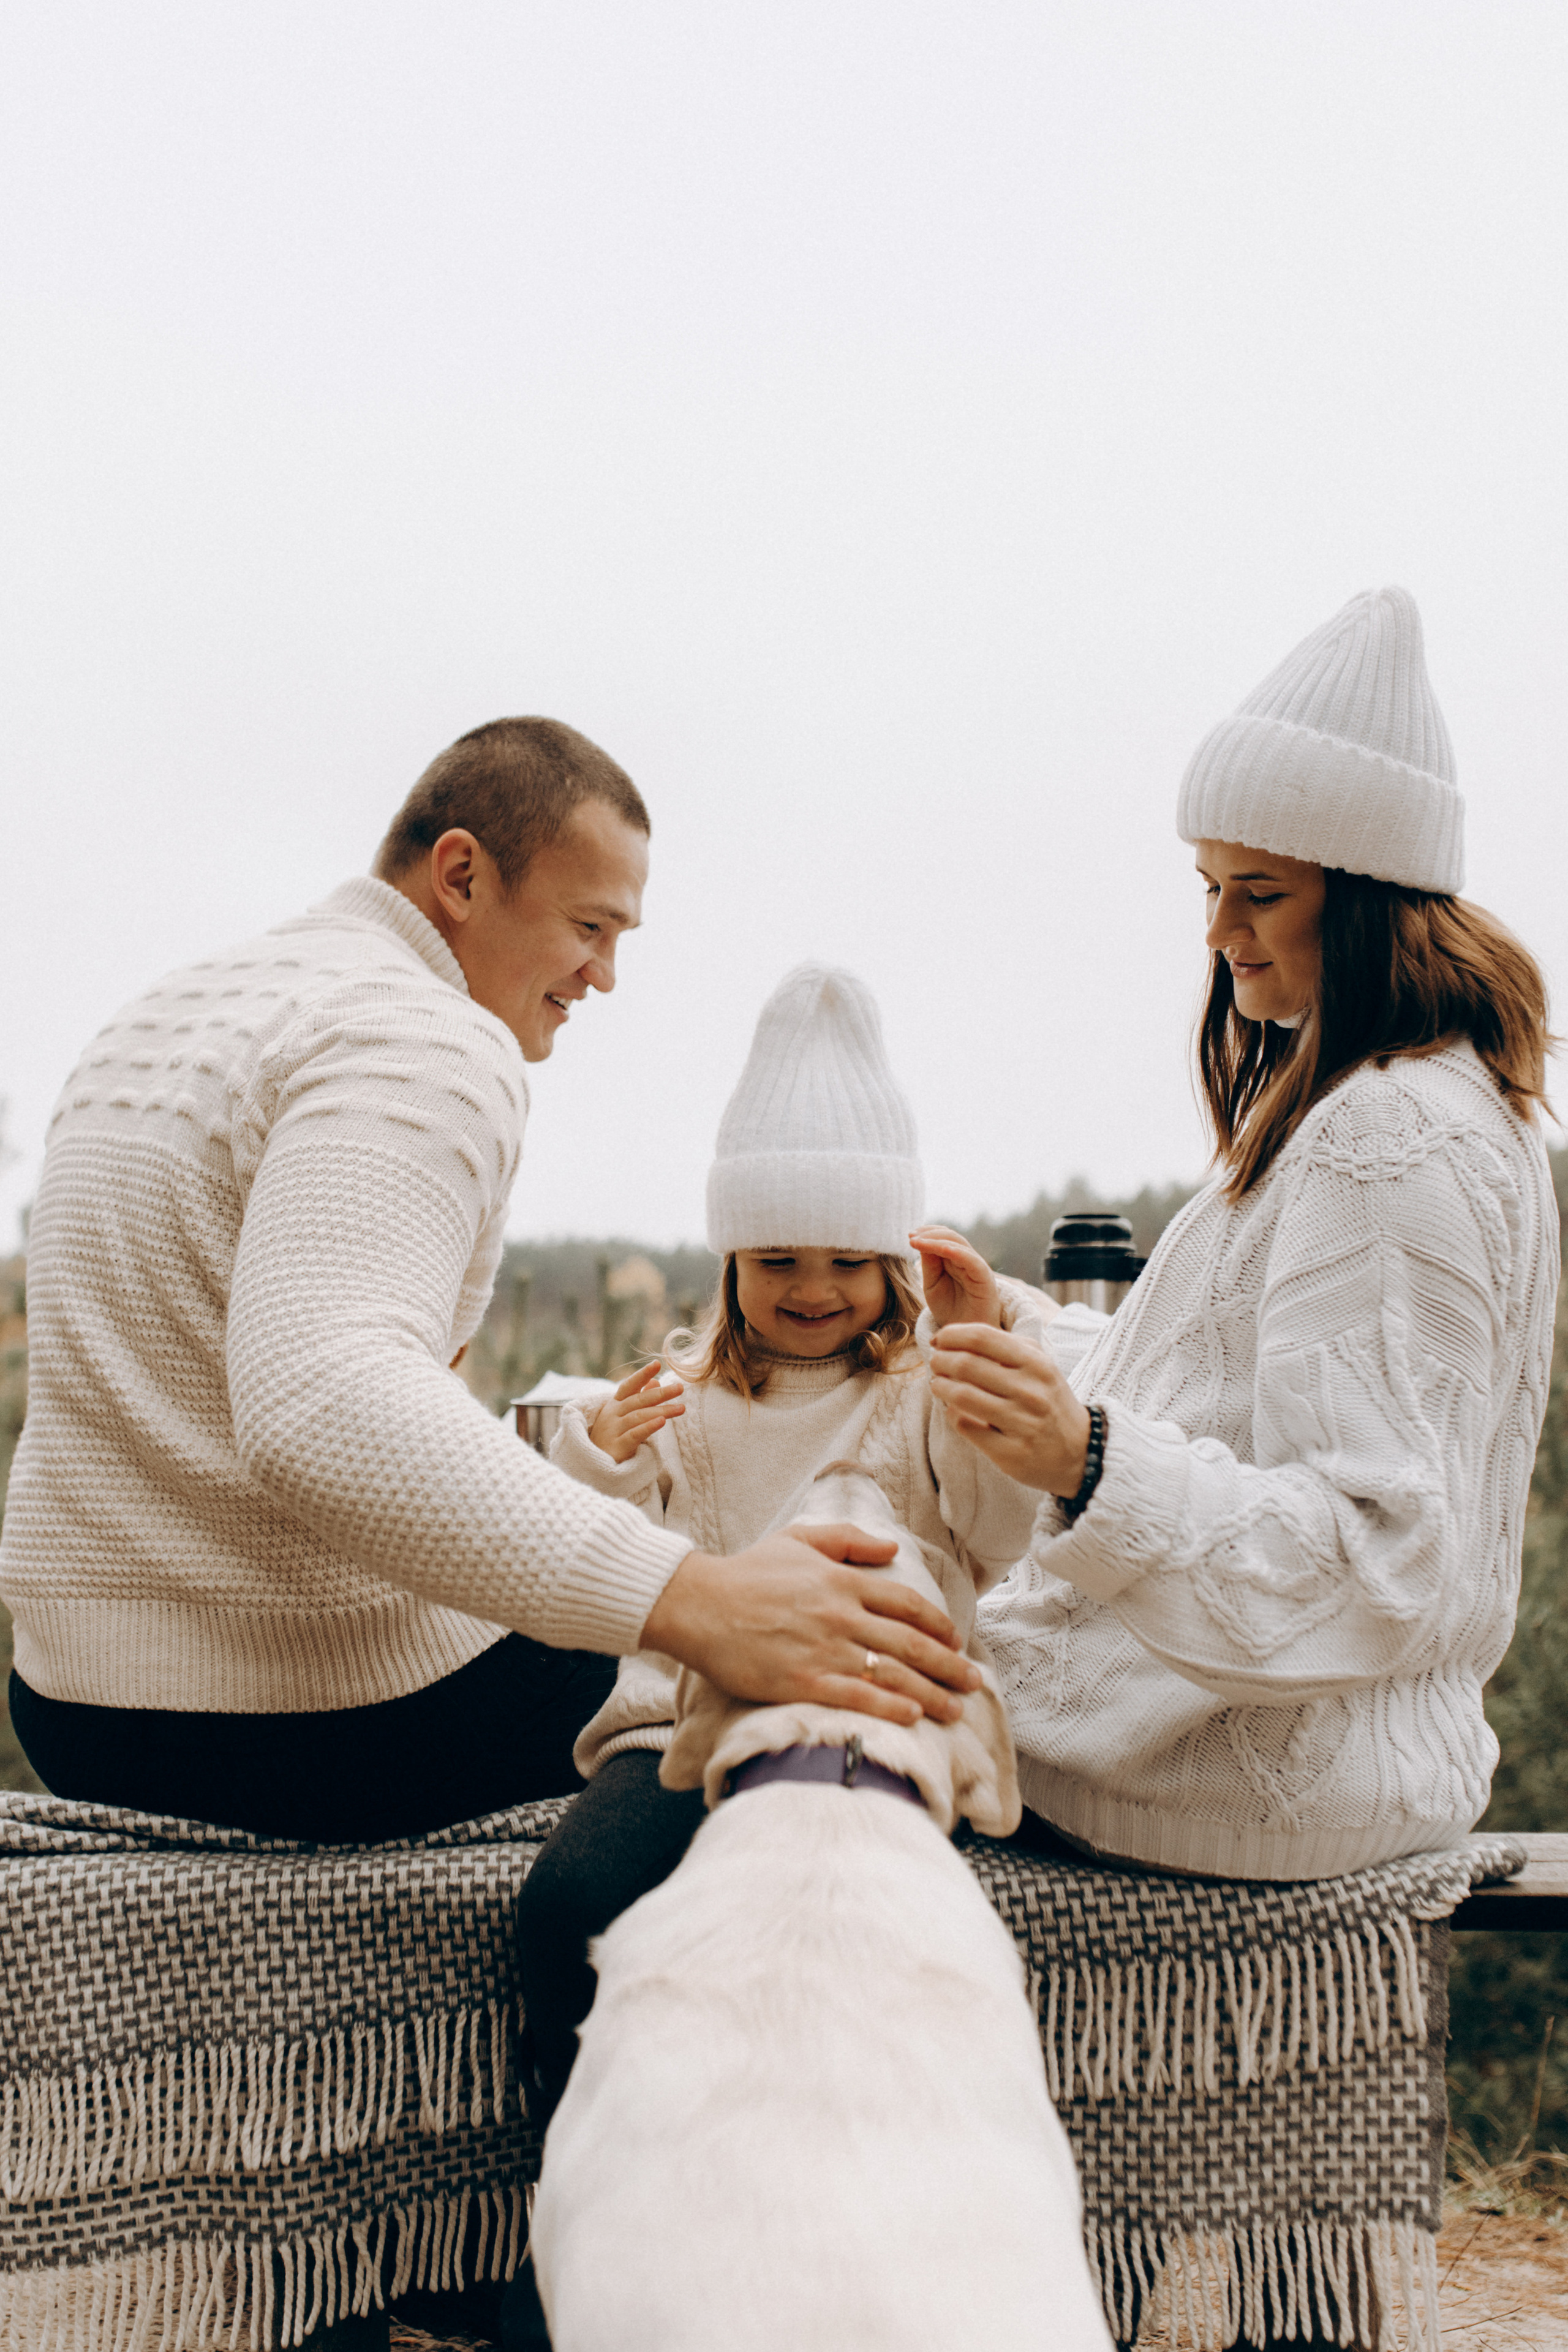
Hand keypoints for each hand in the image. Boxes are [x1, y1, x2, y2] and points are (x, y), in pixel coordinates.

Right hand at [588, 1362, 685, 1464]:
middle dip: (661, 1393)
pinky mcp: (617, 1446)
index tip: (657, 1363)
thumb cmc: (612, 1437)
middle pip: (639, 1400)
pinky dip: (649, 1427)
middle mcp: (613, 1414)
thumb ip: (639, 1398)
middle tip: (680, 1388)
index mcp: (615, 1404)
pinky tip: (662, 1422)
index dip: (642, 1375)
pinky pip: (635, 1434)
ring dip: (662, 1410)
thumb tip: (655, 1381)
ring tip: (681, 1408)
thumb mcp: (623, 1416)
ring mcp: (614, 1429)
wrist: (593, 1465)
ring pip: (640, 1416)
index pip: (629, 1386)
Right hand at [639, 1523, 982, 1727]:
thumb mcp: (799, 1540)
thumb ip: (848, 1541)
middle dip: (949, 1665)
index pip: (905, 1603)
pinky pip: (856, 1697)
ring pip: (891, 1673)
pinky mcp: (802, 1682)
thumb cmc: (747, 1572)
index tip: (957, 1639)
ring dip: (931, 1692)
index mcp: (842, 1581)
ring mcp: (823, 1650)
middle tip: (974, 1682)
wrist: (699, 1605)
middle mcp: (840, 1615)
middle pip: (910, 1643)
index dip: (937, 1623)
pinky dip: (889, 1707)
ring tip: (955, 1709)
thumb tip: (891, 1547)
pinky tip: (913, 1716)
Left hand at [909, 1224, 1001, 1331]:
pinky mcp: (984, 1278)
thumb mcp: (933, 1286)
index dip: (928, 1234)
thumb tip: (921, 1241)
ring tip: (917, 1242)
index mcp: (957, 1261)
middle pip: (951, 1237)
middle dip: (929, 1233)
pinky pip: (971, 1260)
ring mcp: (977, 1268)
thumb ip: (930, 1265)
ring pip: (959, 1244)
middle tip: (911, 1236)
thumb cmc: (950, 1312)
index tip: (910, 1235)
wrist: (965, 1339)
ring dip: (936, 1240)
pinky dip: (955, 1251)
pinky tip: (940, 1249)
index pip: (944, 1238)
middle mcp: (968, 1261)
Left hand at [928, 1321, 1091, 1493]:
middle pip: (966, 1365)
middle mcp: (1031, 1392)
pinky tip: (953, 1410)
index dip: (952, 1335)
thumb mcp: (1040, 1365)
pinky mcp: (1010, 1453)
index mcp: (1037, 1364)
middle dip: (941, 1361)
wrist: (1081, 1451)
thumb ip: (1005, 1346)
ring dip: (940, 1387)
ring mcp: (1021, 1424)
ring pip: (961, 1397)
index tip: (940, 1340)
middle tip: (935, 1363)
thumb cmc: (1049, 1400)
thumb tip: (956, 1336)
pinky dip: (952, 1415)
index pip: (983, 1337)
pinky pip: (966, 1427)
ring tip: (938, 1384)